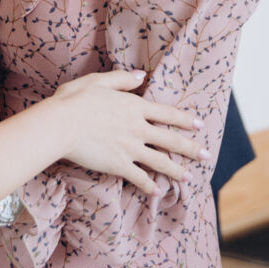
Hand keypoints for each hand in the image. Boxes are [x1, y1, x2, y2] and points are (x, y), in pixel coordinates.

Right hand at [52, 70, 206, 195]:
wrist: (61, 124)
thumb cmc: (75, 99)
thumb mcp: (99, 81)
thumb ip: (122, 79)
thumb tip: (141, 75)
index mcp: (134, 106)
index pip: (167, 114)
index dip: (185, 120)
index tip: (199, 125)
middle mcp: (138, 128)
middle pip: (171, 140)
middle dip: (191, 148)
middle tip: (207, 155)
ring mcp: (130, 149)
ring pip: (161, 162)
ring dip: (177, 171)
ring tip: (190, 178)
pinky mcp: (119, 165)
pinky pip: (139, 178)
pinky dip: (150, 185)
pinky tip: (158, 191)